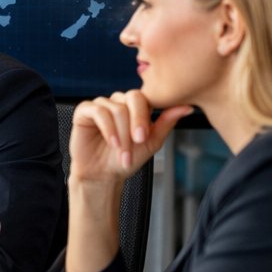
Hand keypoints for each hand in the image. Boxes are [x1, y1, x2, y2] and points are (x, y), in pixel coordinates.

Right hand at [70, 91, 192, 186]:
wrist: (103, 175)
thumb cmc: (126, 159)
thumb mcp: (152, 142)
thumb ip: (166, 122)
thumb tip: (187, 107)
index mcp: (135, 107)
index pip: (145, 96)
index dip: (145, 115)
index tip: (144, 137)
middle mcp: (118, 102)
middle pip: (132, 97)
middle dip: (136, 122)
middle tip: (137, 141)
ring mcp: (101, 105)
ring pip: (116, 108)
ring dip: (121, 133)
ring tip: (122, 151)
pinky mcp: (84, 111)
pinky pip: (98, 111)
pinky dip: (107, 128)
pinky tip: (111, 142)